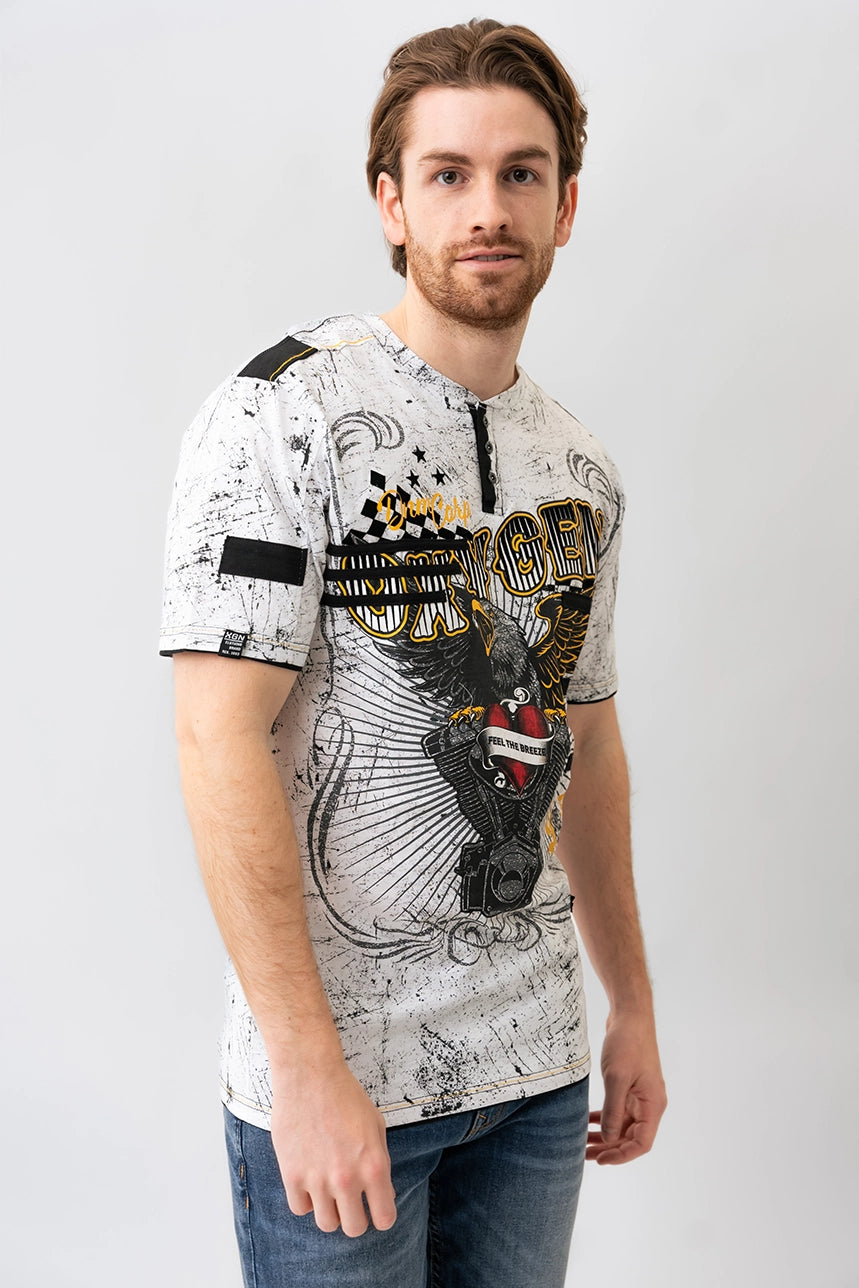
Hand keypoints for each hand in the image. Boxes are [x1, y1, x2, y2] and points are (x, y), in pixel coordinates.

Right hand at [271, 1062, 396, 1236]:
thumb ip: (380, 1162)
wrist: (310, 1075)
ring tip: (329, 1191)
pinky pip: (300, 1209)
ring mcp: (317, 1179)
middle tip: (351, 1203)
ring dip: (330, 1212)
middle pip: (354, 1229)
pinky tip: (310, 1182)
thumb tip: (382, 1193)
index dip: (382, 1215)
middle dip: (356, 1218)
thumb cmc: (345, 1095)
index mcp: (374, 1166)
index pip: (384, 1218)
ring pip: (327, 1224)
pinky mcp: (291, 1175)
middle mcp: (347, 1178)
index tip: (375, 1209)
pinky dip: (306, 1201)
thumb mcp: (376, 1125)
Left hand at [587, 1011, 666, 1164]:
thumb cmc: (627, 1044)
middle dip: (610, 1148)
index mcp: (653, 1105)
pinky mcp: (630, 1086)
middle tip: (585, 1155)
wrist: (630, 1015)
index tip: (600, 1160)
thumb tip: (609, 1139)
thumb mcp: (617, 1078)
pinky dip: (604, 1118)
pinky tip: (587, 1121)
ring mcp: (640, 1095)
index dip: (622, 1156)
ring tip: (583, 1143)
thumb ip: (614, 1111)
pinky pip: (618, 1110)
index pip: (642, 1143)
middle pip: (632, 1137)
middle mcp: (650, 1103)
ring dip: (605, 1136)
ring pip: (623, 1125)